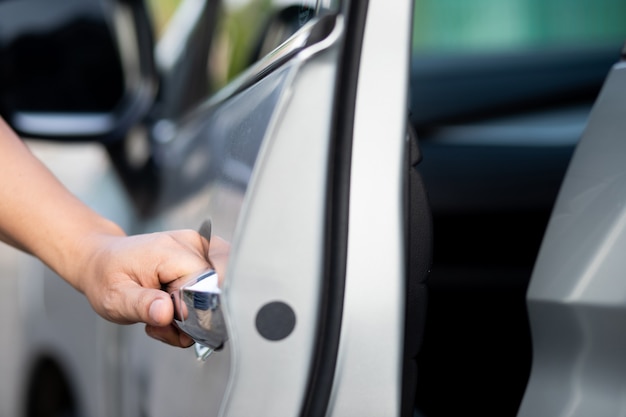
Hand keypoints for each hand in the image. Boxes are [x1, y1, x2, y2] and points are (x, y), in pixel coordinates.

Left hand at [77, 230, 228, 346]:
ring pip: (215, 290)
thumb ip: (142, 305)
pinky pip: (212, 284)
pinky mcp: (203, 252)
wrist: (103, 260)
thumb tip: (166, 312)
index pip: (205, 287)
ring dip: (192, 311)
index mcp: (170, 251)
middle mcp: (191, 243)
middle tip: (162, 320)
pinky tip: (173, 301)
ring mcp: (199, 246)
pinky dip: (195, 301)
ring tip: (164, 310)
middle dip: (191, 316)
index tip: (166, 323)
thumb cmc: (107, 277)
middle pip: (214, 290)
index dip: (190, 314)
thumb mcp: (115, 298)